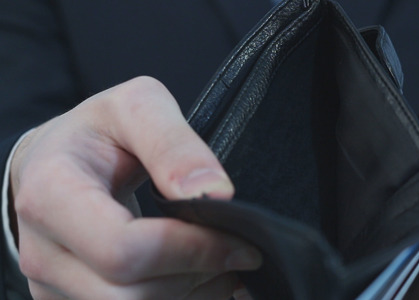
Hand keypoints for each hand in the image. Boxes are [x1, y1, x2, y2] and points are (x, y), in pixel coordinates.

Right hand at [10, 76, 261, 298]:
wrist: (53, 160)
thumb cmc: (95, 132)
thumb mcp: (136, 108)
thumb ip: (173, 143)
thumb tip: (214, 194)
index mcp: (52, 195)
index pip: (124, 250)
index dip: (192, 250)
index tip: (238, 237)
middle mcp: (43, 251)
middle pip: (132, 295)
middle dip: (198, 275)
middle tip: (238, 249)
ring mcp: (52, 284)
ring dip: (192, 293)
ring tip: (220, 259)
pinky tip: (196, 274)